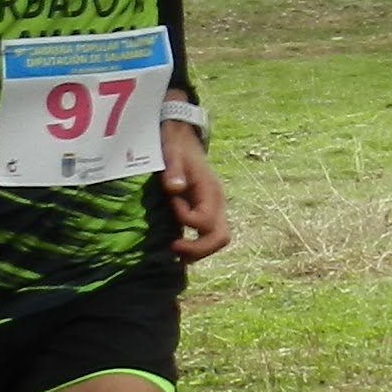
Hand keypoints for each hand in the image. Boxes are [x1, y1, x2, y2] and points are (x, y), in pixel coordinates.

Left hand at [160, 123, 228, 261]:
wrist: (183, 137)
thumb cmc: (176, 145)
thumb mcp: (171, 153)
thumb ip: (173, 170)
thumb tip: (175, 189)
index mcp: (210, 190)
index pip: (205, 219)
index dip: (186, 219)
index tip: (171, 204)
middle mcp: (217, 203)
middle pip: (220, 237)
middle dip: (198, 249)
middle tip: (173, 248)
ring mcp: (214, 208)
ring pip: (217, 240)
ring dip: (198, 251)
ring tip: (176, 254)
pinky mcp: (207, 211)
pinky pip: (209, 235)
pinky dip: (197, 246)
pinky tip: (179, 248)